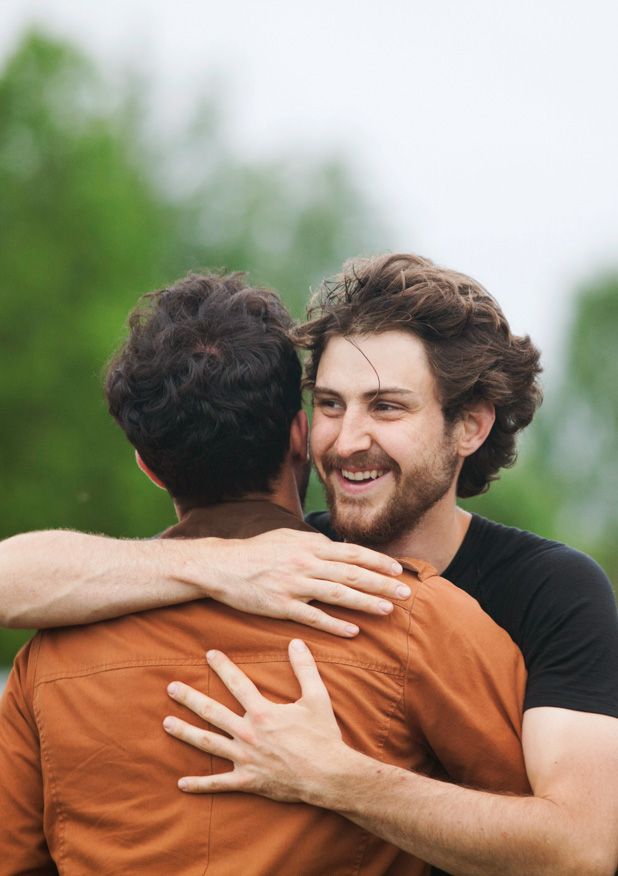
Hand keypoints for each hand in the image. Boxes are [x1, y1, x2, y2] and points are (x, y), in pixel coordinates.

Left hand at [163, 640, 344, 801]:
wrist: (329, 775)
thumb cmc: (323, 736)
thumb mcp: (317, 698)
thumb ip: (305, 668)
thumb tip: (297, 642)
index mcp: (263, 712)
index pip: (237, 683)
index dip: (223, 667)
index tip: (208, 654)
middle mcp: (248, 733)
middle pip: (212, 712)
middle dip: (190, 698)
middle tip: (171, 687)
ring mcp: (245, 758)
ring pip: (208, 743)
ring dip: (185, 732)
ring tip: (166, 723)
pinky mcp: (247, 780)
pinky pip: (219, 783)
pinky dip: (200, 784)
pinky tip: (181, 783)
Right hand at [187, 528, 407, 637]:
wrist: (222, 566)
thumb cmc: (257, 551)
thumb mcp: (287, 538)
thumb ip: (314, 544)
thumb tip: (337, 548)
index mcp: (309, 545)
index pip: (352, 552)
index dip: (378, 560)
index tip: (399, 568)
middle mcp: (306, 563)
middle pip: (352, 573)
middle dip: (382, 582)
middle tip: (406, 592)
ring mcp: (294, 585)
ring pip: (338, 594)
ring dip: (366, 603)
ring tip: (388, 610)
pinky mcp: (281, 606)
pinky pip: (313, 617)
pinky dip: (335, 625)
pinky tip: (353, 631)